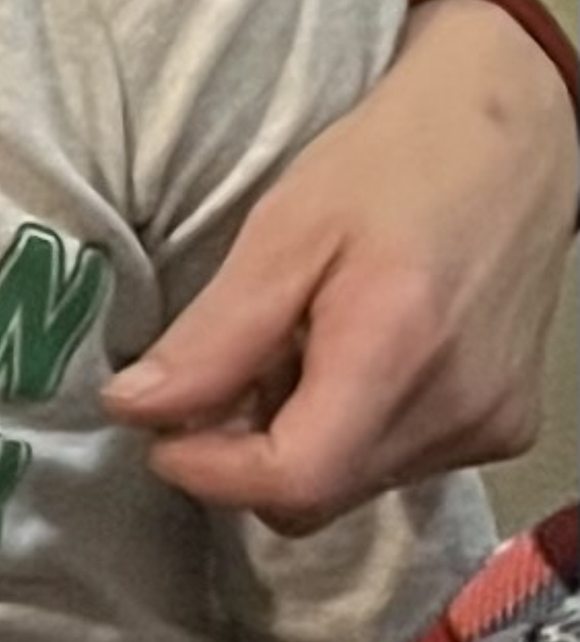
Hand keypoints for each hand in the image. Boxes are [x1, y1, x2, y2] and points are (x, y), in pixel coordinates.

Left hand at [103, 0, 576, 530]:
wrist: (508, 143)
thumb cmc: (388, 167)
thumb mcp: (282, 230)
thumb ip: (214, 336)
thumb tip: (133, 408)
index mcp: (397, 353)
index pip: (293, 480)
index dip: (208, 472)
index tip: (152, 432)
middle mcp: (457, 412)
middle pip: (316, 497)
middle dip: (239, 456)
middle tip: (205, 380)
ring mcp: (489, 429)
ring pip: (351, 487)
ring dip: (292, 441)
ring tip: (282, 350)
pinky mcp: (504, 430)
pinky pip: (395, 463)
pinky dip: (343, 430)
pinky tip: (335, 358)